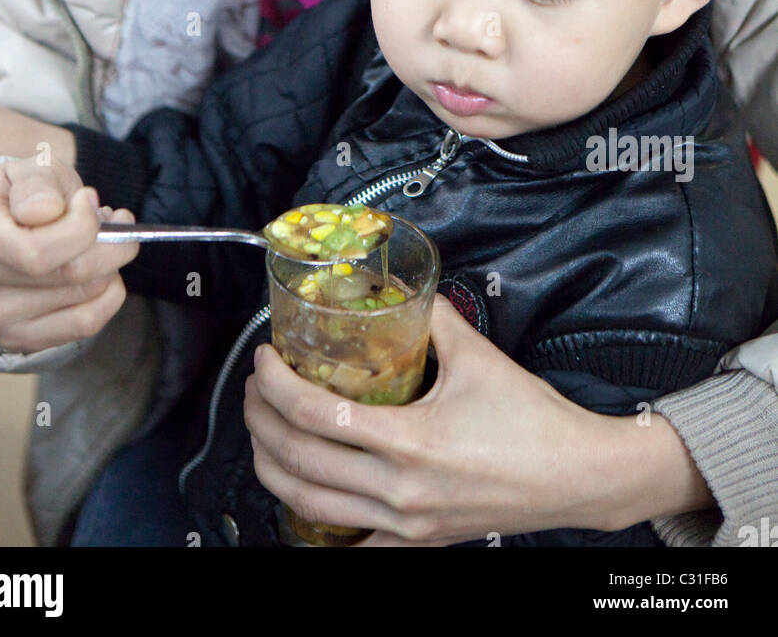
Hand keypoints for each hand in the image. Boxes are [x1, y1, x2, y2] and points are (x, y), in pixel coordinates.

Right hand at [0, 155, 137, 351]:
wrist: (10, 224)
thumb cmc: (27, 193)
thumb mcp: (33, 168)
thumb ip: (38, 182)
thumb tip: (45, 211)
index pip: (38, 250)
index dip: (82, 223)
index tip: (89, 199)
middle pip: (71, 273)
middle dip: (110, 243)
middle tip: (115, 219)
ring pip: (85, 295)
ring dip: (111, 264)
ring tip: (101, 241)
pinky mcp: (16, 337)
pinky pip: (86, 324)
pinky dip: (110, 294)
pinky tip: (103, 271)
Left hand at [245, 294, 712, 544]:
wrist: (577, 476)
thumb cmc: (534, 421)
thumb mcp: (477, 355)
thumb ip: (432, 317)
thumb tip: (403, 288)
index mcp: (409, 441)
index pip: (314, 415)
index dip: (275, 386)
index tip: (264, 360)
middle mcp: (400, 490)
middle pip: (298, 462)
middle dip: (261, 422)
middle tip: (254, 390)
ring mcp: (406, 524)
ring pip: (310, 506)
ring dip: (273, 468)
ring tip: (264, 433)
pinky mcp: (418, 542)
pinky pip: (350, 542)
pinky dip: (315, 517)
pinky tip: (305, 491)